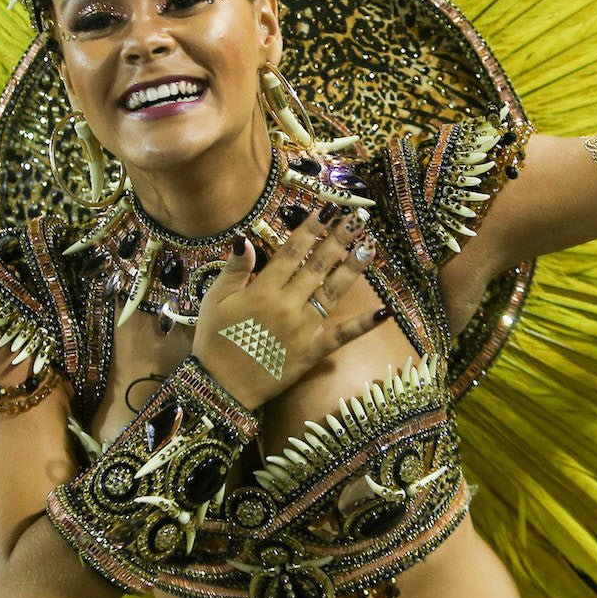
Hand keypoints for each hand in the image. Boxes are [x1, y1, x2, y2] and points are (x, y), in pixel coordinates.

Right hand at [191, 205, 384, 410]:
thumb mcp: (214, 301)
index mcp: (263, 290)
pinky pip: (341, 336)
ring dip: (353, 269)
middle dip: (339, 239)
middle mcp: (287, 305)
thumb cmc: (214, 342)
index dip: (311, 228)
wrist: (220, 388)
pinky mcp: (313, 352)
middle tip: (357, 219)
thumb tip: (245, 239)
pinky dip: (362, 325)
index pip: (292, 252)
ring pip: (333, 292)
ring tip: (370, 248)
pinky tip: (382, 311)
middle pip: (318, 265)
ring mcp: (303, 328)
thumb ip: (234, 270)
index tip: (328, 209)